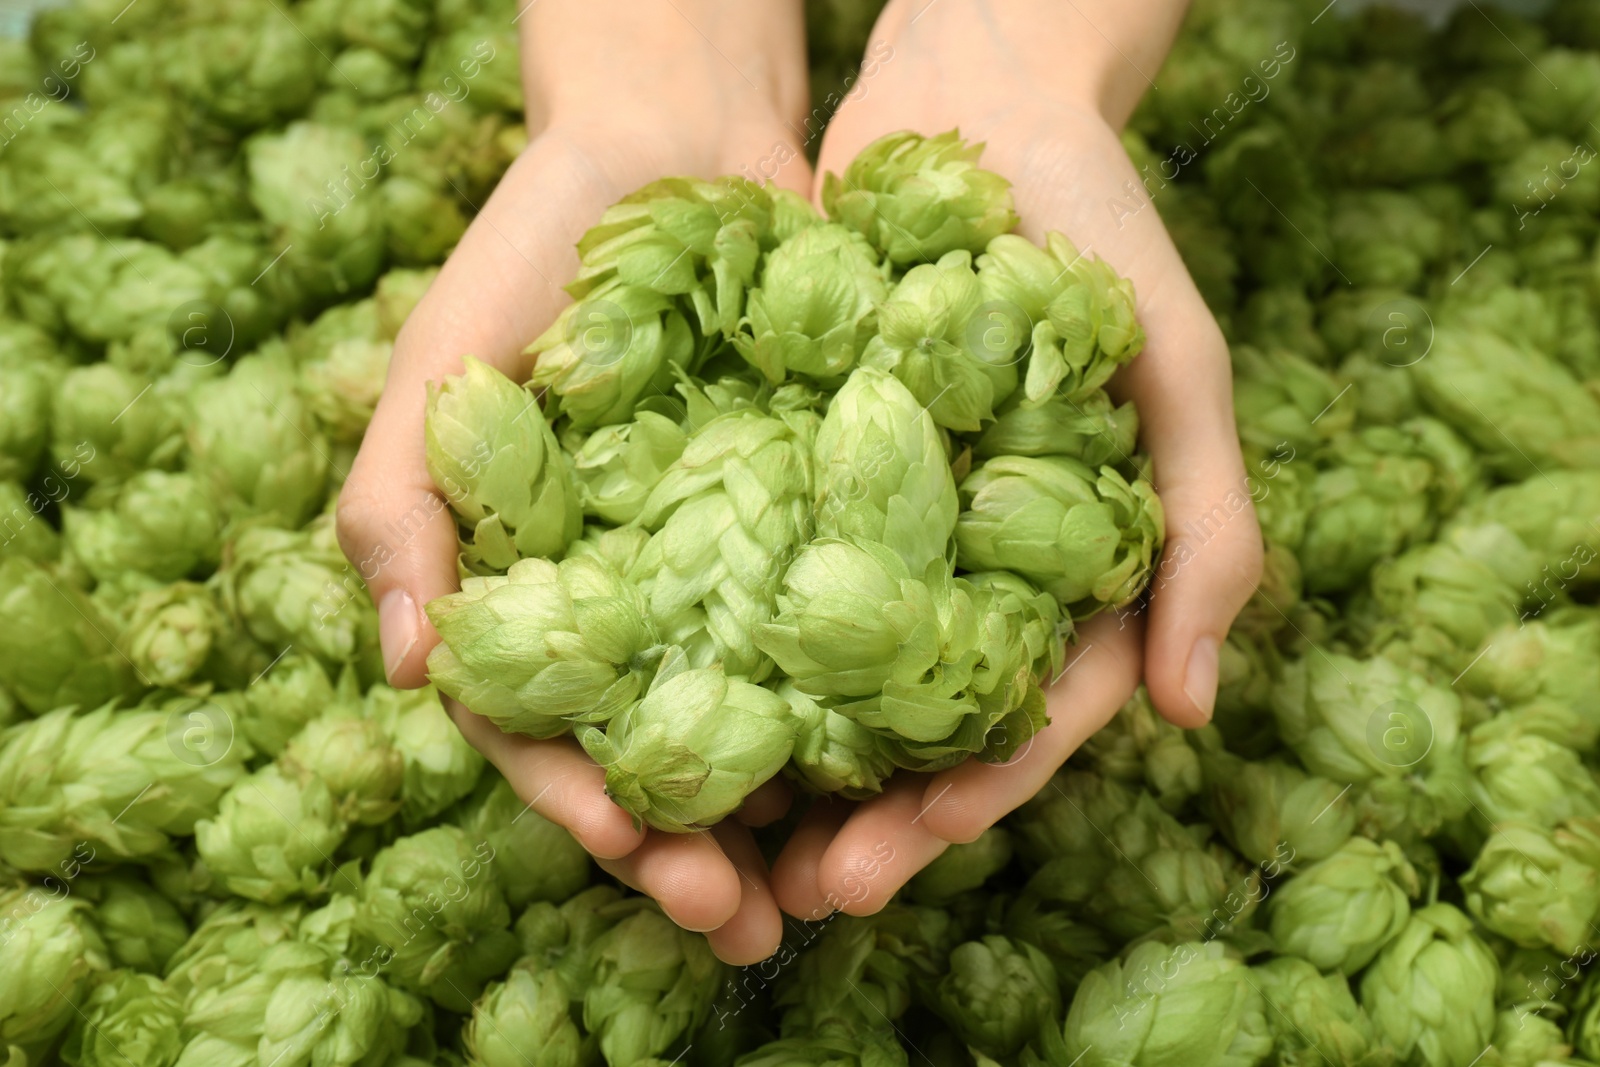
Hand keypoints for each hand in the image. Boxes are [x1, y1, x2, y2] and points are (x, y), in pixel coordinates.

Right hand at [335, 0, 812, 964]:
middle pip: (670, 758)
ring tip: (854, 880)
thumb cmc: (529, 264)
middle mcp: (643, 607)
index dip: (592, 810)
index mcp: (540, 601)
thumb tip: (412, 671)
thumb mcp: (438, 376)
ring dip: (805, 813)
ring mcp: (738, 572)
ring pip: (770, 720)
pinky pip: (855, 625)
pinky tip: (919, 757)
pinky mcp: (829, 524)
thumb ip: (399, 512)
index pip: (554, 739)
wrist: (675, 150)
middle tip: (763, 925)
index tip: (646, 861)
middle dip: (708, 852)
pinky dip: (879, 697)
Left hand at [770, 0, 1264, 920]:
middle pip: (920, 725)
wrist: (972, 99)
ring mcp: (881, 527)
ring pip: (832, 678)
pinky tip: (665, 702)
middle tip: (802, 891)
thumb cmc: (1096, 227)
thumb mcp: (1180, 368)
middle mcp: (971, 568)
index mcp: (1066, 571)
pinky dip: (723, 644)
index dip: (981, 789)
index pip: (1030, 713)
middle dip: (873, 815)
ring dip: (788, 770)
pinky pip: (759, 575)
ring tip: (723, 842)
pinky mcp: (800, 472)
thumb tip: (1190, 711)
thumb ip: (1206, 529)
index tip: (912, 845)